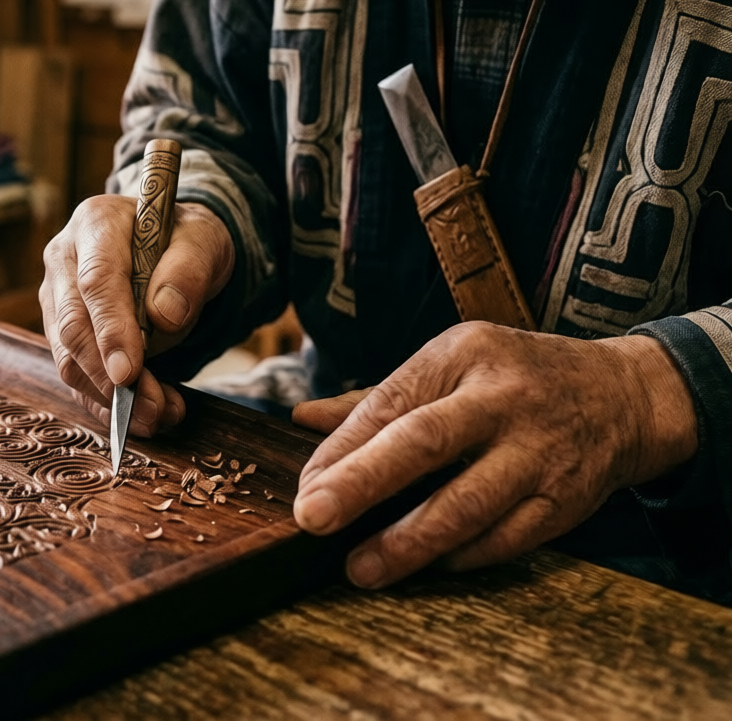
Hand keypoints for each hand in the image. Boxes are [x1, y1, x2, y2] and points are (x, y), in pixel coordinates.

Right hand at [40, 196, 233, 435]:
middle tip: (152, 409)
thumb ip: (189, 269)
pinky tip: (142, 417)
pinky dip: (107, 404)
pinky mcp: (63, 333)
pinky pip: (77, 376)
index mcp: (95, 225)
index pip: (95, 282)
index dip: (110, 330)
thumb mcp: (205, 241)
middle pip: (72, 327)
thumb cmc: (186, 241)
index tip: (130, 373)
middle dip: (109, 376)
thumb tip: (165, 316)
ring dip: (111, 398)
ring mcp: (57, 298)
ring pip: (69, 359)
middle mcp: (64, 260)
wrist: (172, 250)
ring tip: (160, 414)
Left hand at [289, 322, 697, 588]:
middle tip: (313, 519)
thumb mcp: (449, 363)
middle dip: (362, 483)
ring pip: (467, 502)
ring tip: (360, 568)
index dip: (342, 451)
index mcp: (462, 355)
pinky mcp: (566, 498)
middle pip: (423, 442)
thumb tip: (300, 419)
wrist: (622, 395)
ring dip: (408, 541)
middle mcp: (501, 398)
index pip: (389, 405)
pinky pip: (506, 537)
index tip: (304, 489)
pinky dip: (462, 556)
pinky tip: (428, 566)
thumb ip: (376, 398)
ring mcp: (538, 450)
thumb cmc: (513, 379)